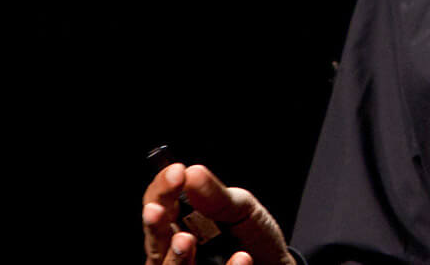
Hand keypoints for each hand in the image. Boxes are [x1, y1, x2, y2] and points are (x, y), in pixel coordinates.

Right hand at [142, 161, 294, 264]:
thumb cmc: (252, 235)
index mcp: (181, 220)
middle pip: (155, 239)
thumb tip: (192, 172)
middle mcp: (175, 249)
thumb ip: (216, 195)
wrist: (274, 263)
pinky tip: (242, 258)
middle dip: (155, 225)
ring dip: (175, 256)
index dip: (162, 189)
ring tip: (186, 238)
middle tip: (158, 210)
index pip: (158, 202)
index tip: (177, 173)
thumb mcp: (240, 208)